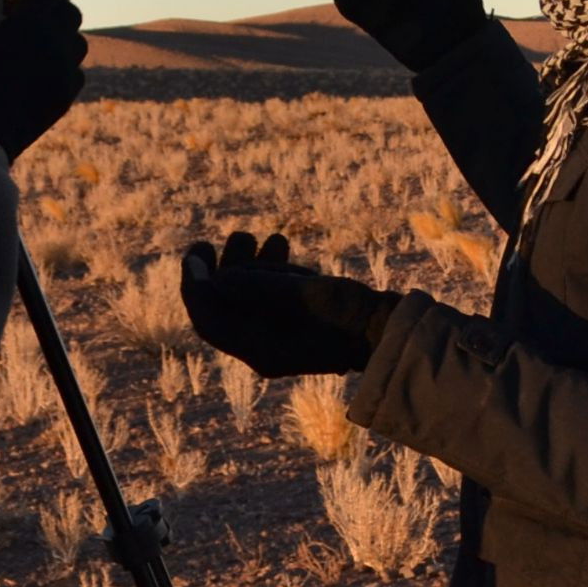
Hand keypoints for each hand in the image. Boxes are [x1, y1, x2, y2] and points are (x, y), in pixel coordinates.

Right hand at [0, 0, 86, 155]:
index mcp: (34, 25)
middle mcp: (58, 48)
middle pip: (69, 15)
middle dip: (54, 3)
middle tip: (35, 3)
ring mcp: (64, 77)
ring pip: (76, 45)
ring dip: (63, 34)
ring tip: (41, 35)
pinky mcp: (62, 102)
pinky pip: (73, 74)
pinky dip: (63, 63)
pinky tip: (45, 67)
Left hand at [180, 230, 396, 376]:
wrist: (391, 331)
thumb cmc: (352, 315)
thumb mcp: (306, 295)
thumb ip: (261, 286)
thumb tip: (218, 278)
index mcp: (260, 351)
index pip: (210, 320)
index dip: (196, 285)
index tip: (196, 251)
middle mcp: (263, 347)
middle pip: (224, 308)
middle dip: (218, 270)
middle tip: (215, 240)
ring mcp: (279, 336)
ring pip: (246, 298)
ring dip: (244, 265)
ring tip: (254, 235)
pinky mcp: (296, 322)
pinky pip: (268, 296)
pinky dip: (268, 270)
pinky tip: (280, 244)